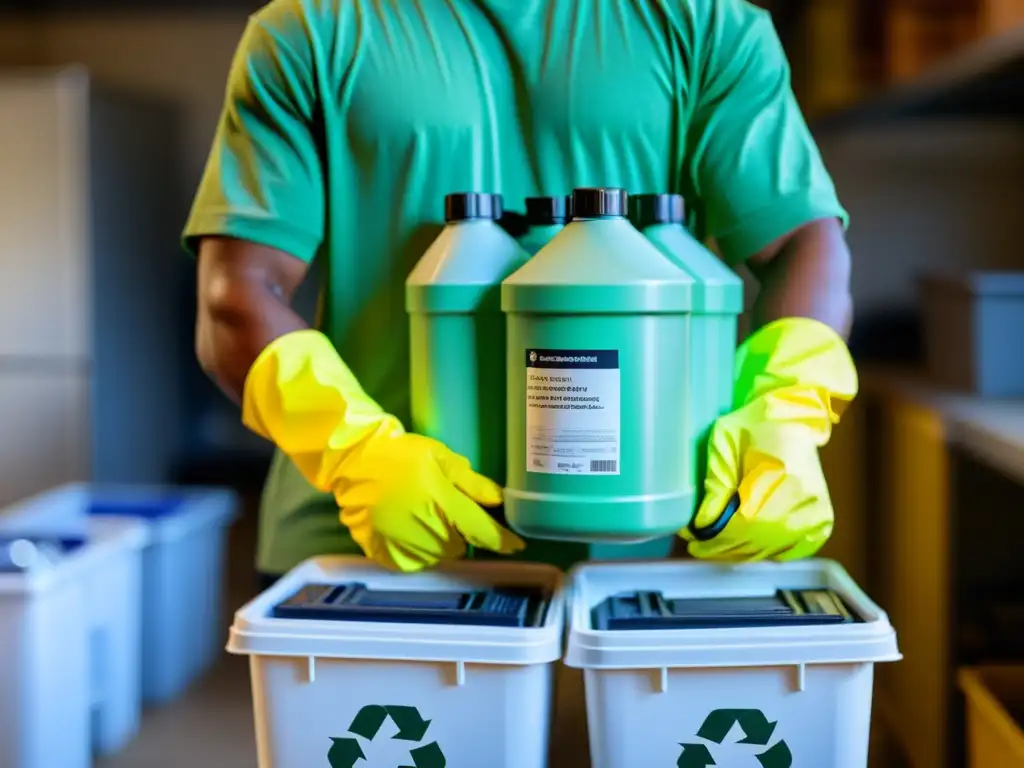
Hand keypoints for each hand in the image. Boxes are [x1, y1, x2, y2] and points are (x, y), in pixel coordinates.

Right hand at [335, 429, 524, 570]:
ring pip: (439, 555)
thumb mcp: (440, 457)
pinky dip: (418, 550)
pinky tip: (408, 528)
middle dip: (461, 532)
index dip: (503, 540)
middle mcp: (428, 532)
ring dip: (440, 541)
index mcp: (444, 505)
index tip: (517, 544)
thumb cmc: (401, 455)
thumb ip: (471, 482)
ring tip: (424, 517)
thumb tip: (499, 500)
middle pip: (461, 546)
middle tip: (448, 511)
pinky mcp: (387, 555)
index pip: (483, 532)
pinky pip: (415, 561)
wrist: (353, 462)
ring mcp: (405, 547)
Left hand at [681, 384, 835, 560]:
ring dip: (742, 553)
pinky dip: (768, 553)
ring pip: (773, 550)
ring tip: (718, 548)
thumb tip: (701, 526)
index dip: (716, 537)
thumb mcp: (724, 445)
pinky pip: (792, 550)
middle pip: (757, 541)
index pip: (744, 522)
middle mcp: (802, 497)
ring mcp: (816, 511)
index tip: (693, 539)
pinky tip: (749, 548)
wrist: (792, 420)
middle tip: (700, 548)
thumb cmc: (752, 427)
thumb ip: (715, 486)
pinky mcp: (822, 520)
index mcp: (778, 473)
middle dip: (724, 549)